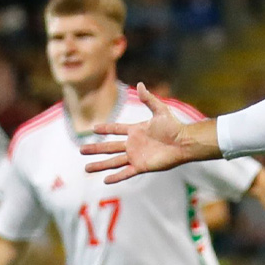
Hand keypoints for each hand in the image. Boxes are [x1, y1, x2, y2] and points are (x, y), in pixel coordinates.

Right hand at [81, 84, 210, 182]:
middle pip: (109, 147)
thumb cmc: (174, 126)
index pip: (116, 129)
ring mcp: (136, 156)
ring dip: (100, 165)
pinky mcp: (142, 166)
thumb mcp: (160, 110)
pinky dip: (116, 177)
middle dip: (95, 149)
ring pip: (113, 162)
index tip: (93, 128)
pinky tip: (105, 180)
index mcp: (136, 130)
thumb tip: (140, 84)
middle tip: (81, 150)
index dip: (105, 128)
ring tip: (86, 168)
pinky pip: (126, 172)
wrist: (184, 142)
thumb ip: (148, 99)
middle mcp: (133, 144)